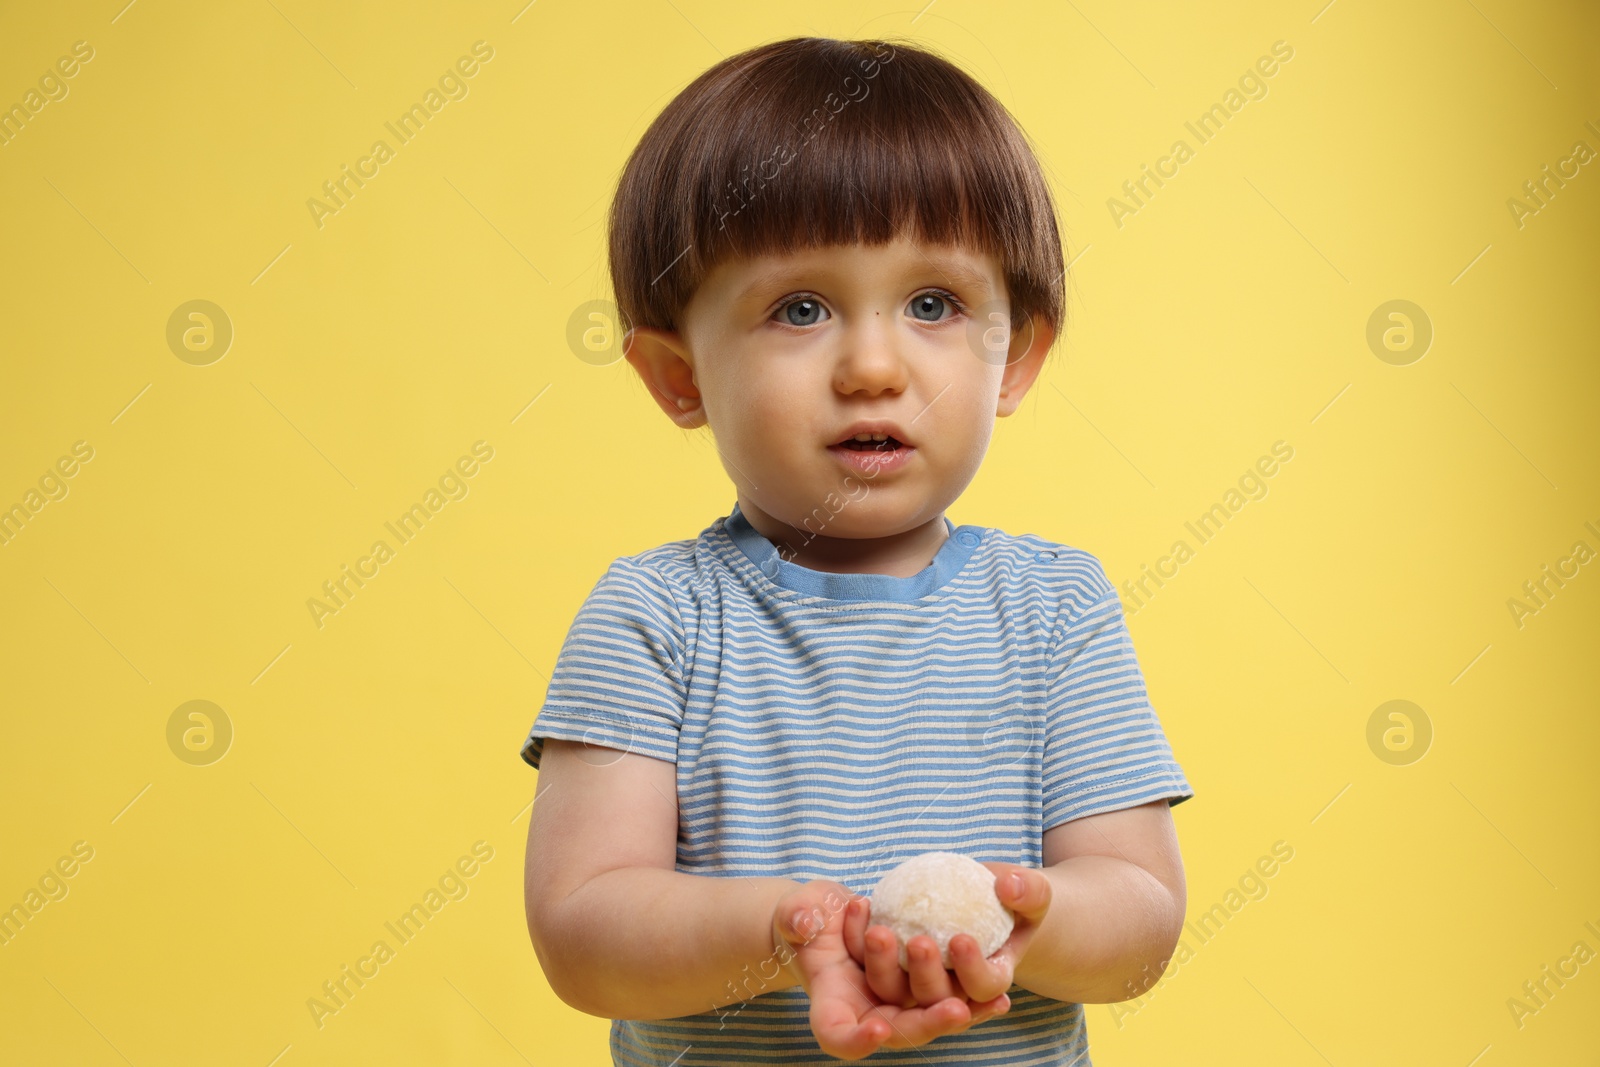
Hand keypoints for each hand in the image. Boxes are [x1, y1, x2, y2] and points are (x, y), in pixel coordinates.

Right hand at [771, 880, 1011, 1059]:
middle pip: (896, 1034)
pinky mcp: (918, 992)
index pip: (837, 1035)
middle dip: (927, 1025)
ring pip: (928, 1020)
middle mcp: (865, 1013)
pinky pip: (948, 1003)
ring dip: (955, 1010)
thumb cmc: (806, 916)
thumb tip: (805, 922)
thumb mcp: (795, 911)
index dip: (855, 1041)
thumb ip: (794, 916)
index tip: (875, 1028)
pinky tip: (1001, 997)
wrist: (831, 916)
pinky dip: (974, 1003)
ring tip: (987, 998)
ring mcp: (895, 1004)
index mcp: (830, 1004)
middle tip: (955, 1010)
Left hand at [844, 862, 1051, 1008]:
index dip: (973, 971)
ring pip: (895, 989)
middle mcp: (952, 989)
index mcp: (990, 979)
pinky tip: (859, 906)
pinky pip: (869, 958)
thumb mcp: (1032, 894)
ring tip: (877, 932)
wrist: (984, 897)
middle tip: (919, 942)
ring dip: (882, 964)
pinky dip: (860, 936)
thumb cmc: (1014, 900)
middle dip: (925, 974)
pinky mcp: (891, 963)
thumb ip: (1030, 892)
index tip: (961, 940)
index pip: (983, 987)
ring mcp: (917, 979)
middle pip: (935, 997)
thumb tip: (1009, 886)